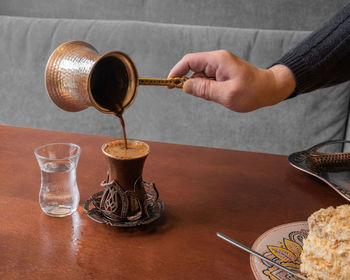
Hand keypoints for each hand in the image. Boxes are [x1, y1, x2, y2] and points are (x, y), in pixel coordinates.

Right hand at [168, 50, 295, 111]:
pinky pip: (208, 80)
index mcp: (217, 60)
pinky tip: (218, 95)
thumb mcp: (226, 95)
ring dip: (201, 88)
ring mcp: (220, 66)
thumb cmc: (252, 92)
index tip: (168, 84)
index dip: (176, 71)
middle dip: (189, 83)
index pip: (189, 61)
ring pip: (200, 76)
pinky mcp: (223, 73)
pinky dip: (208, 89)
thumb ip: (204, 90)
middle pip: (193, 68)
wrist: (270, 90)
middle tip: (197, 96)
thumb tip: (185, 86)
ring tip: (217, 97)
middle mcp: (217, 60)